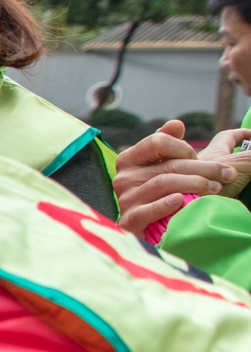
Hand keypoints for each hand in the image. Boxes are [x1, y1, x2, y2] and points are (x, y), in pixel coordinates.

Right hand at [112, 123, 230, 231]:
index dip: (184, 147)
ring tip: (216, 188)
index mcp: (128, 159)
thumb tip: (176, 124)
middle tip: (227, 174)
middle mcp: (123, 177)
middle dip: (204, 168)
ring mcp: (125, 199)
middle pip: (168, 165)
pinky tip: (181, 201)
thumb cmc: (161, 192)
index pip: (158, 141)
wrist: (148, 227)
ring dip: (195, 185)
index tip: (200, 158)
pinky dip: (166, 205)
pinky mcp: (129, 221)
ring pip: (163, 184)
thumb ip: (168, 143)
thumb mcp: (163, 165)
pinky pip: (148, 210)